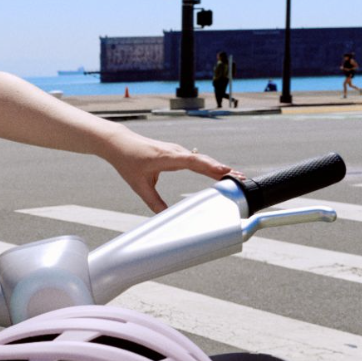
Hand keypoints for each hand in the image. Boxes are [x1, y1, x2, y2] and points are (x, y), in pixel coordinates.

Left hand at [105, 134, 236, 212]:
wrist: (120, 143)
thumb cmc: (128, 162)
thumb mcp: (139, 185)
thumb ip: (153, 202)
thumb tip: (164, 217)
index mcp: (167, 157)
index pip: (193, 161)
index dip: (210, 166)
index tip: (226, 172)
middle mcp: (175, 152)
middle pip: (203, 160)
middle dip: (222, 170)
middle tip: (241, 179)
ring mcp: (177, 151)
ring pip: (202, 159)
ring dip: (219, 168)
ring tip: (237, 177)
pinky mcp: (177, 153)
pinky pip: (197, 159)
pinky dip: (210, 166)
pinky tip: (221, 173)